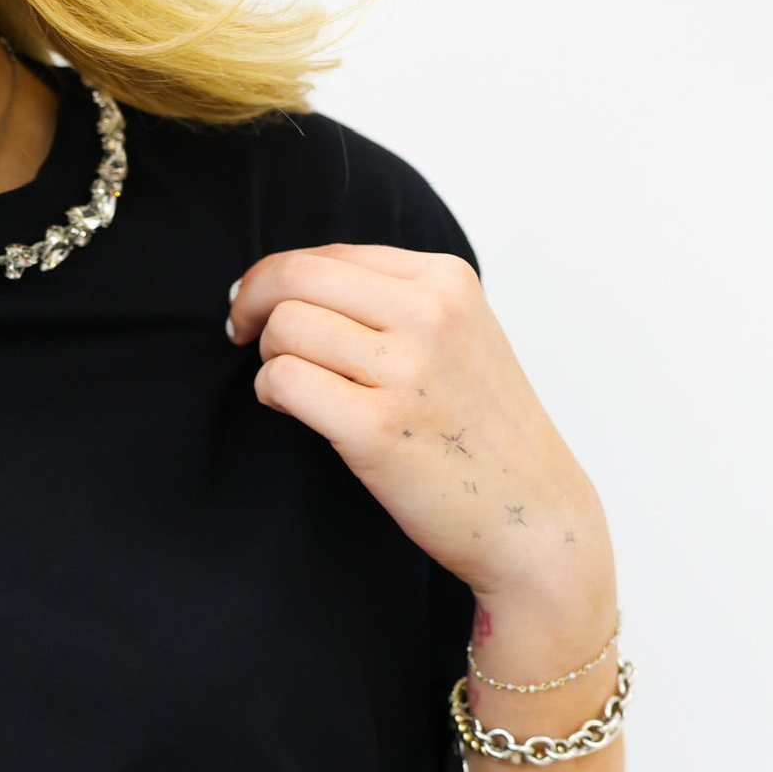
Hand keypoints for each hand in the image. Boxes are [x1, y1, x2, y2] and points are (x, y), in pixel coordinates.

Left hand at [227, 244, 613, 605]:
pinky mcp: (376, 428)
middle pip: (296, 279)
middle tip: (240, 333)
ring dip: (269, 358)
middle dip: (253, 305)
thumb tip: (295, 284)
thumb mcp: (462, 338)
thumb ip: (395, 303)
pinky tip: (290, 409)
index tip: (258, 306)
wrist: (532, 517)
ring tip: (291, 387)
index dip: (276, 277)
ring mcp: (405, 370)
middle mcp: (430, 314)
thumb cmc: (484, 435)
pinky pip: (284, 382)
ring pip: (285, 329)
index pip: (330, 254)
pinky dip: (272, 393)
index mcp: (447, 282)